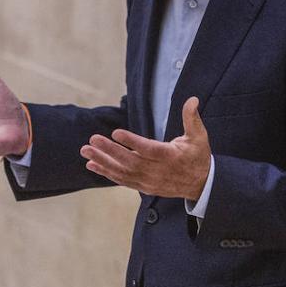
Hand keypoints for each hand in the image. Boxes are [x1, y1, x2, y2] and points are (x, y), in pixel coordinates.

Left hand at [80, 97, 210, 199]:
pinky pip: (122, 180)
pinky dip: (106, 173)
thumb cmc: (198, 156)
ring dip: (102, 162)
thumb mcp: (199, 136)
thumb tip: (192, 99)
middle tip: (92, 140)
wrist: (200, 185)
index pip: (148, 150)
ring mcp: (149, 181)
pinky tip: (92, 165)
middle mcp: (157, 171)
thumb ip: (192, 118)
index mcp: (170, 157)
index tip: (115, 133)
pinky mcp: (143, 187)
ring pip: (122, 172)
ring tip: (85, 151)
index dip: (132, 142)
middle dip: (109, 151)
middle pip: (130, 161)